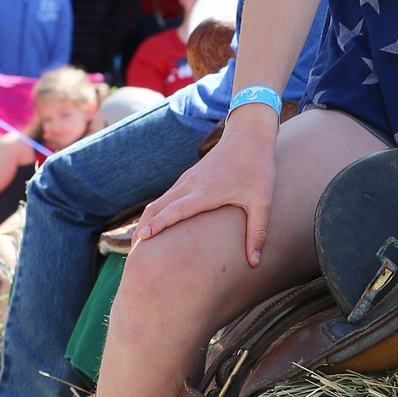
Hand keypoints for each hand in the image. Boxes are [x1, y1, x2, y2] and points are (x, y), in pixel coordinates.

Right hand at [133, 110, 277, 264]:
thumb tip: (254, 262)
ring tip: (140, 244)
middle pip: (158, 206)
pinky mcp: (189, 177)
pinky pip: (167, 196)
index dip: (158, 225)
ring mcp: (188, 179)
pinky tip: (156, 225)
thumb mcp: (263, 201)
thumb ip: (257, 232)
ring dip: (148, 220)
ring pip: (160, 200)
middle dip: (144, 228)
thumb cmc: (258, 167)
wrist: (249, 134)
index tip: (142, 239)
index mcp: (206, 191)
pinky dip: (157, 211)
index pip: (175, 210)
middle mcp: (191, 184)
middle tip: (135, 253)